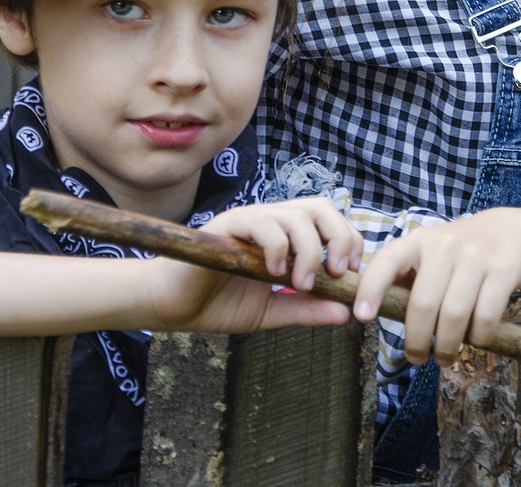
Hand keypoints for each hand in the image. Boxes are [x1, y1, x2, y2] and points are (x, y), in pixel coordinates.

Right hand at [148, 197, 363, 333]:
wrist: (171, 307)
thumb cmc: (216, 304)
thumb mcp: (271, 311)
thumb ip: (305, 309)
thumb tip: (345, 314)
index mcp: (283, 236)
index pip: (327, 220)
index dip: (347, 240)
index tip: (350, 274)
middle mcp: (270, 221)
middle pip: (319, 207)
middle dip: (338, 237)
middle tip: (337, 273)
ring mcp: (249, 220)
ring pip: (295, 215)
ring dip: (308, 249)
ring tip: (299, 282)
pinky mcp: (226, 225)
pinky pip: (261, 222)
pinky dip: (277, 246)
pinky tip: (274, 273)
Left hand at [350, 210, 520, 364]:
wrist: (511, 230)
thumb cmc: (459, 253)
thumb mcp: (429, 255)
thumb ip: (404, 278)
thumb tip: (370, 313)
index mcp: (418, 241)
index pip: (386, 261)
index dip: (371, 288)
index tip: (362, 317)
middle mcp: (444, 244)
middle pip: (423, 303)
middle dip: (416, 340)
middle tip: (417, 358)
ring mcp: (475, 255)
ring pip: (454, 314)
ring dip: (446, 346)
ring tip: (444, 358)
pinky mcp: (503, 268)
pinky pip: (486, 315)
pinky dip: (479, 337)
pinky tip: (476, 341)